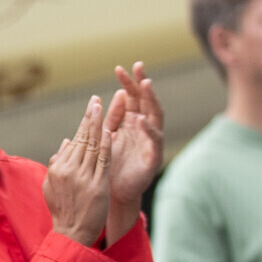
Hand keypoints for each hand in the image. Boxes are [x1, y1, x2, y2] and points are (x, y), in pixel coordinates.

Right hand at [44, 95, 112, 243]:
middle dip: (91, 117)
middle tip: (97, 100)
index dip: (84, 122)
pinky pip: (102, 161)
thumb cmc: (63, 210)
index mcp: (59, 168)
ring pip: (93, 146)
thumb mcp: (51, 186)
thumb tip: (66, 141)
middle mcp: (70, 170)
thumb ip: (57, 163)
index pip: (74, 140)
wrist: (72, 234)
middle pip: (83, 139)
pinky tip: (110, 131)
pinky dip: (106, 145)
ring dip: (100, 125)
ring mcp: (84, 178)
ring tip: (105, 108)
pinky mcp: (97, 186)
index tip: (91, 106)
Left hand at [101, 64, 164, 243]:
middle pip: (145, 101)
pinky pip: (155, 140)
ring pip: (155, 115)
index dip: (127, 83)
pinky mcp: (154, 157)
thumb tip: (113, 95)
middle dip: (142, 83)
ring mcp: (151, 141)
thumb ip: (110, 119)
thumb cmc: (108, 166)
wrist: (112, 195)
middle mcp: (143, 128)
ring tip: (145, 84)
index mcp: (130, 122)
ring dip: (150, 99)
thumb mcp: (106, 138)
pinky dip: (149, 130)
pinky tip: (141, 120)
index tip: (119, 68)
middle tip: (139, 66)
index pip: (131, 97)